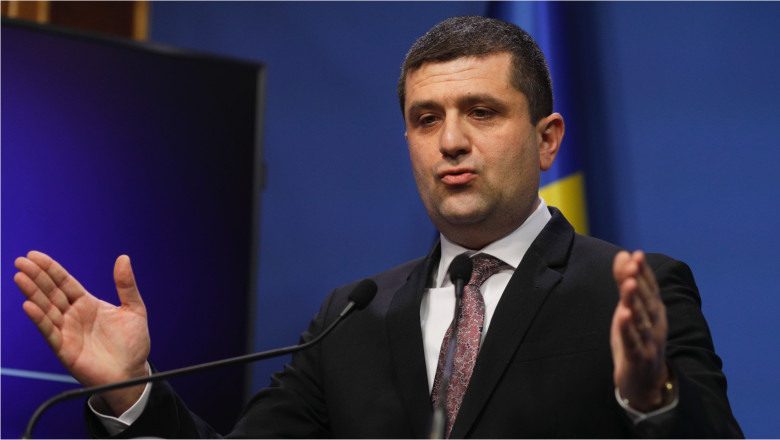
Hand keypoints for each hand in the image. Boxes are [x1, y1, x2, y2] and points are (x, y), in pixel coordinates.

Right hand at [14, 251, 150, 414]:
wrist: (132, 373)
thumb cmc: (133, 344)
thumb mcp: (134, 309)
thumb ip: (126, 285)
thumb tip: (123, 258)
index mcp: (88, 304)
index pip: (65, 283)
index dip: (50, 269)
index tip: (35, 256)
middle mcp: (74, 315)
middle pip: (51, 292)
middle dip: (37, 276)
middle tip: (22, 261)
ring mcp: (67, 331)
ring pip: (46, 309)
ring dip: (33, 294)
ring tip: (20, 277)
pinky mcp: (64, 348)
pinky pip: (49, 331)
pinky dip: (39, 318)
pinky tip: (29, 305)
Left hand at [610, 250, 672, 411]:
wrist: (645, 382)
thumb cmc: (636, 339)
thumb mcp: (629, 309)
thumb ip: (625, 283)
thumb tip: (624, 254)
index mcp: (655, 311)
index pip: (651, 288)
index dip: (644, 272)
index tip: (636, 254)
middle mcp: (656, 324)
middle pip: (647, 299)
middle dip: (640, 280)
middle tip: (633, 263)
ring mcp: (649, 341)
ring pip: (641, 318)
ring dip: (635, 300)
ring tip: (629, 283)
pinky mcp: (639, 357)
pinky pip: (632, 340)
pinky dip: (627, 327)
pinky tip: (622, 314)